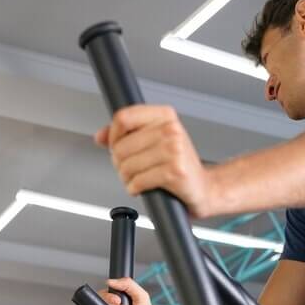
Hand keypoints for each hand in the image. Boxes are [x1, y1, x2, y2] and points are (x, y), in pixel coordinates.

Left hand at [95, 105, 215, 218]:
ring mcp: (174, 150)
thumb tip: (100, 136)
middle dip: (119, 163)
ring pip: (127, 165)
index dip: (113, 135)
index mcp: (165, 115)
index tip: (115, 146)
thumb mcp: (154, 141)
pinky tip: (142, 188)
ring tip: (137, 179)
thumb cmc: (178, 165)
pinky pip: (138, 181)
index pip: (124, 117)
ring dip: (126, 178)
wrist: (203, 188)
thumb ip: (126, 135)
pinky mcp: (174, 172)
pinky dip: (134, 188)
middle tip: (130, 169)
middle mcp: (171, 129)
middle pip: (121, 145)